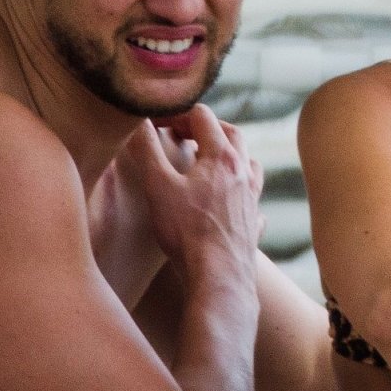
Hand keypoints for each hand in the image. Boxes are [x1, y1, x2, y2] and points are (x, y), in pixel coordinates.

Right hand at [121, 107, 262, 273]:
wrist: (218, 276)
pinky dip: (241, 189)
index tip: (157, 124)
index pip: (202, 116)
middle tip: (183, 134)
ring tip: (209, 161)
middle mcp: (242, 172)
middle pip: (231, 133)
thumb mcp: (157, 186)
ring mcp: (252, 198)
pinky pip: (252, 197)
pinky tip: (231, 200)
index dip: (176, 114)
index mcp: (221, 156)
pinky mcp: (253, 222)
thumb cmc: (187, 231)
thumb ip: (147, 149)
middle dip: (206, 127)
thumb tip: (137, 120)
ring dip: (230, 154)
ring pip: (248, 163)